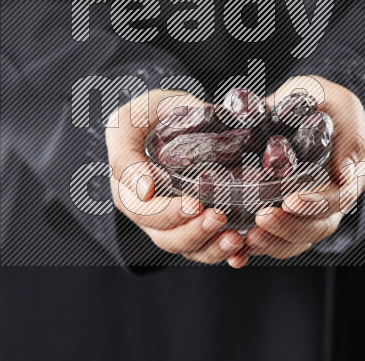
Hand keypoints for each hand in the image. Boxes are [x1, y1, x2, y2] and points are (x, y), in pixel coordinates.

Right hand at [106, 89, 248, 267]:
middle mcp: (140, 203)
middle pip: (158, 230)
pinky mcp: (187, 224)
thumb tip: (147, 189)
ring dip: (206, 246)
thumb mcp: (145, 112)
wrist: (177, 117)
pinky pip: (199, 248)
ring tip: (234, 239)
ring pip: (178, 244)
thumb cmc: (157, 111)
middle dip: (189, 229)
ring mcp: (163, 217)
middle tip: (218, 216)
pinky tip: (240, 252)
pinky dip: (219, 254)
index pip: (136, 201)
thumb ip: (139, 139)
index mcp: (124, 175)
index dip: (163, 209)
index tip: (192, 205)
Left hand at [245, 76, 364, 259]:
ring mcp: (308, 210)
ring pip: (297, 239)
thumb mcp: (338, 103)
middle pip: (318, 227)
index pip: (339, 199)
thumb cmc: (322, 98)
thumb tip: (346, 174)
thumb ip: (348, 135)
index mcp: (350, 175)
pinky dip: (258, 248)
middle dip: (290, 227)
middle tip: (261, 220)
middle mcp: (332, 198)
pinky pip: (276, 239)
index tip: (291, 200)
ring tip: (247, 239)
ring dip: (273, 242)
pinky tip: (237, 252)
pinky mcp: (284, 213)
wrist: (299, 103)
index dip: (316, 204)